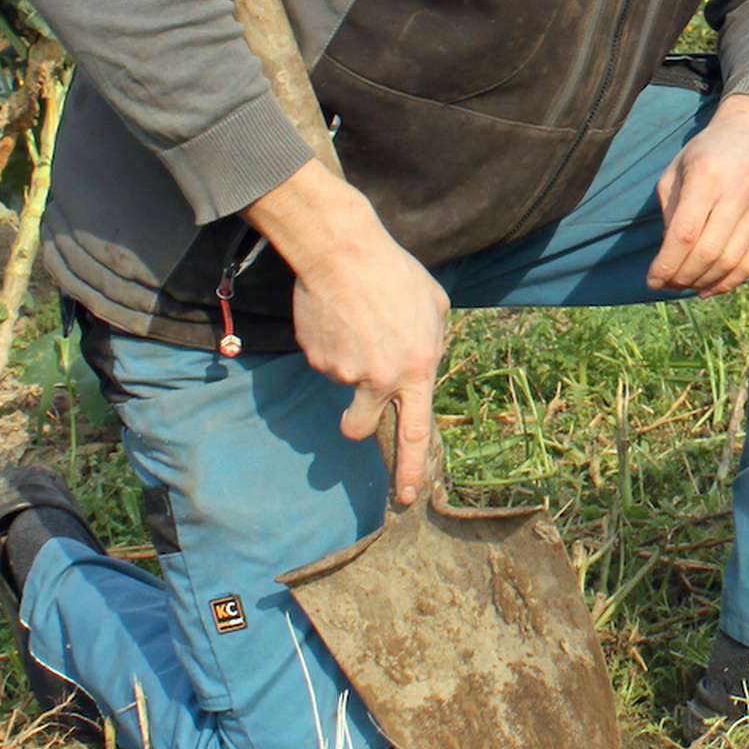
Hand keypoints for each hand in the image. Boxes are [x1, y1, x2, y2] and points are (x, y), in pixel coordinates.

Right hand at [251, 162, 451, 507]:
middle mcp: (379, 378)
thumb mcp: (434, 306)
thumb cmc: (394, 274)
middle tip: (356, 401)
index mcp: (416, 368)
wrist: (341, 251)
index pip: (415, 432)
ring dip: (347, 361)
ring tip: (355, 321)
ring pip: (341, 382)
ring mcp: (342, 371)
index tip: (406, 497)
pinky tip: (336, 315)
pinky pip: (324, 359)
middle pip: (359, 428)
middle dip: (355, 423)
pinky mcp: (314, 357)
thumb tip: (424, 364)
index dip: (410, 470)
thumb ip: (432, 344)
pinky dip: (329, 342)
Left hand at [649, 95, 748, 296]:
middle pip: (707, 253)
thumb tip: (669, 257)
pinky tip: (710, 286)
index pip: (685, 234)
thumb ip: (670, 212)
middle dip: (682, 277)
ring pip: (731, 263)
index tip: (652, 280)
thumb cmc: (707, 152)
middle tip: (668, 284)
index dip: (666, 264)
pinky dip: (729, 282)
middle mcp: (739, 190)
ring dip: (704, 282)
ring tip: (686, 285)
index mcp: (707, 175)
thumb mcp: (677, 170)